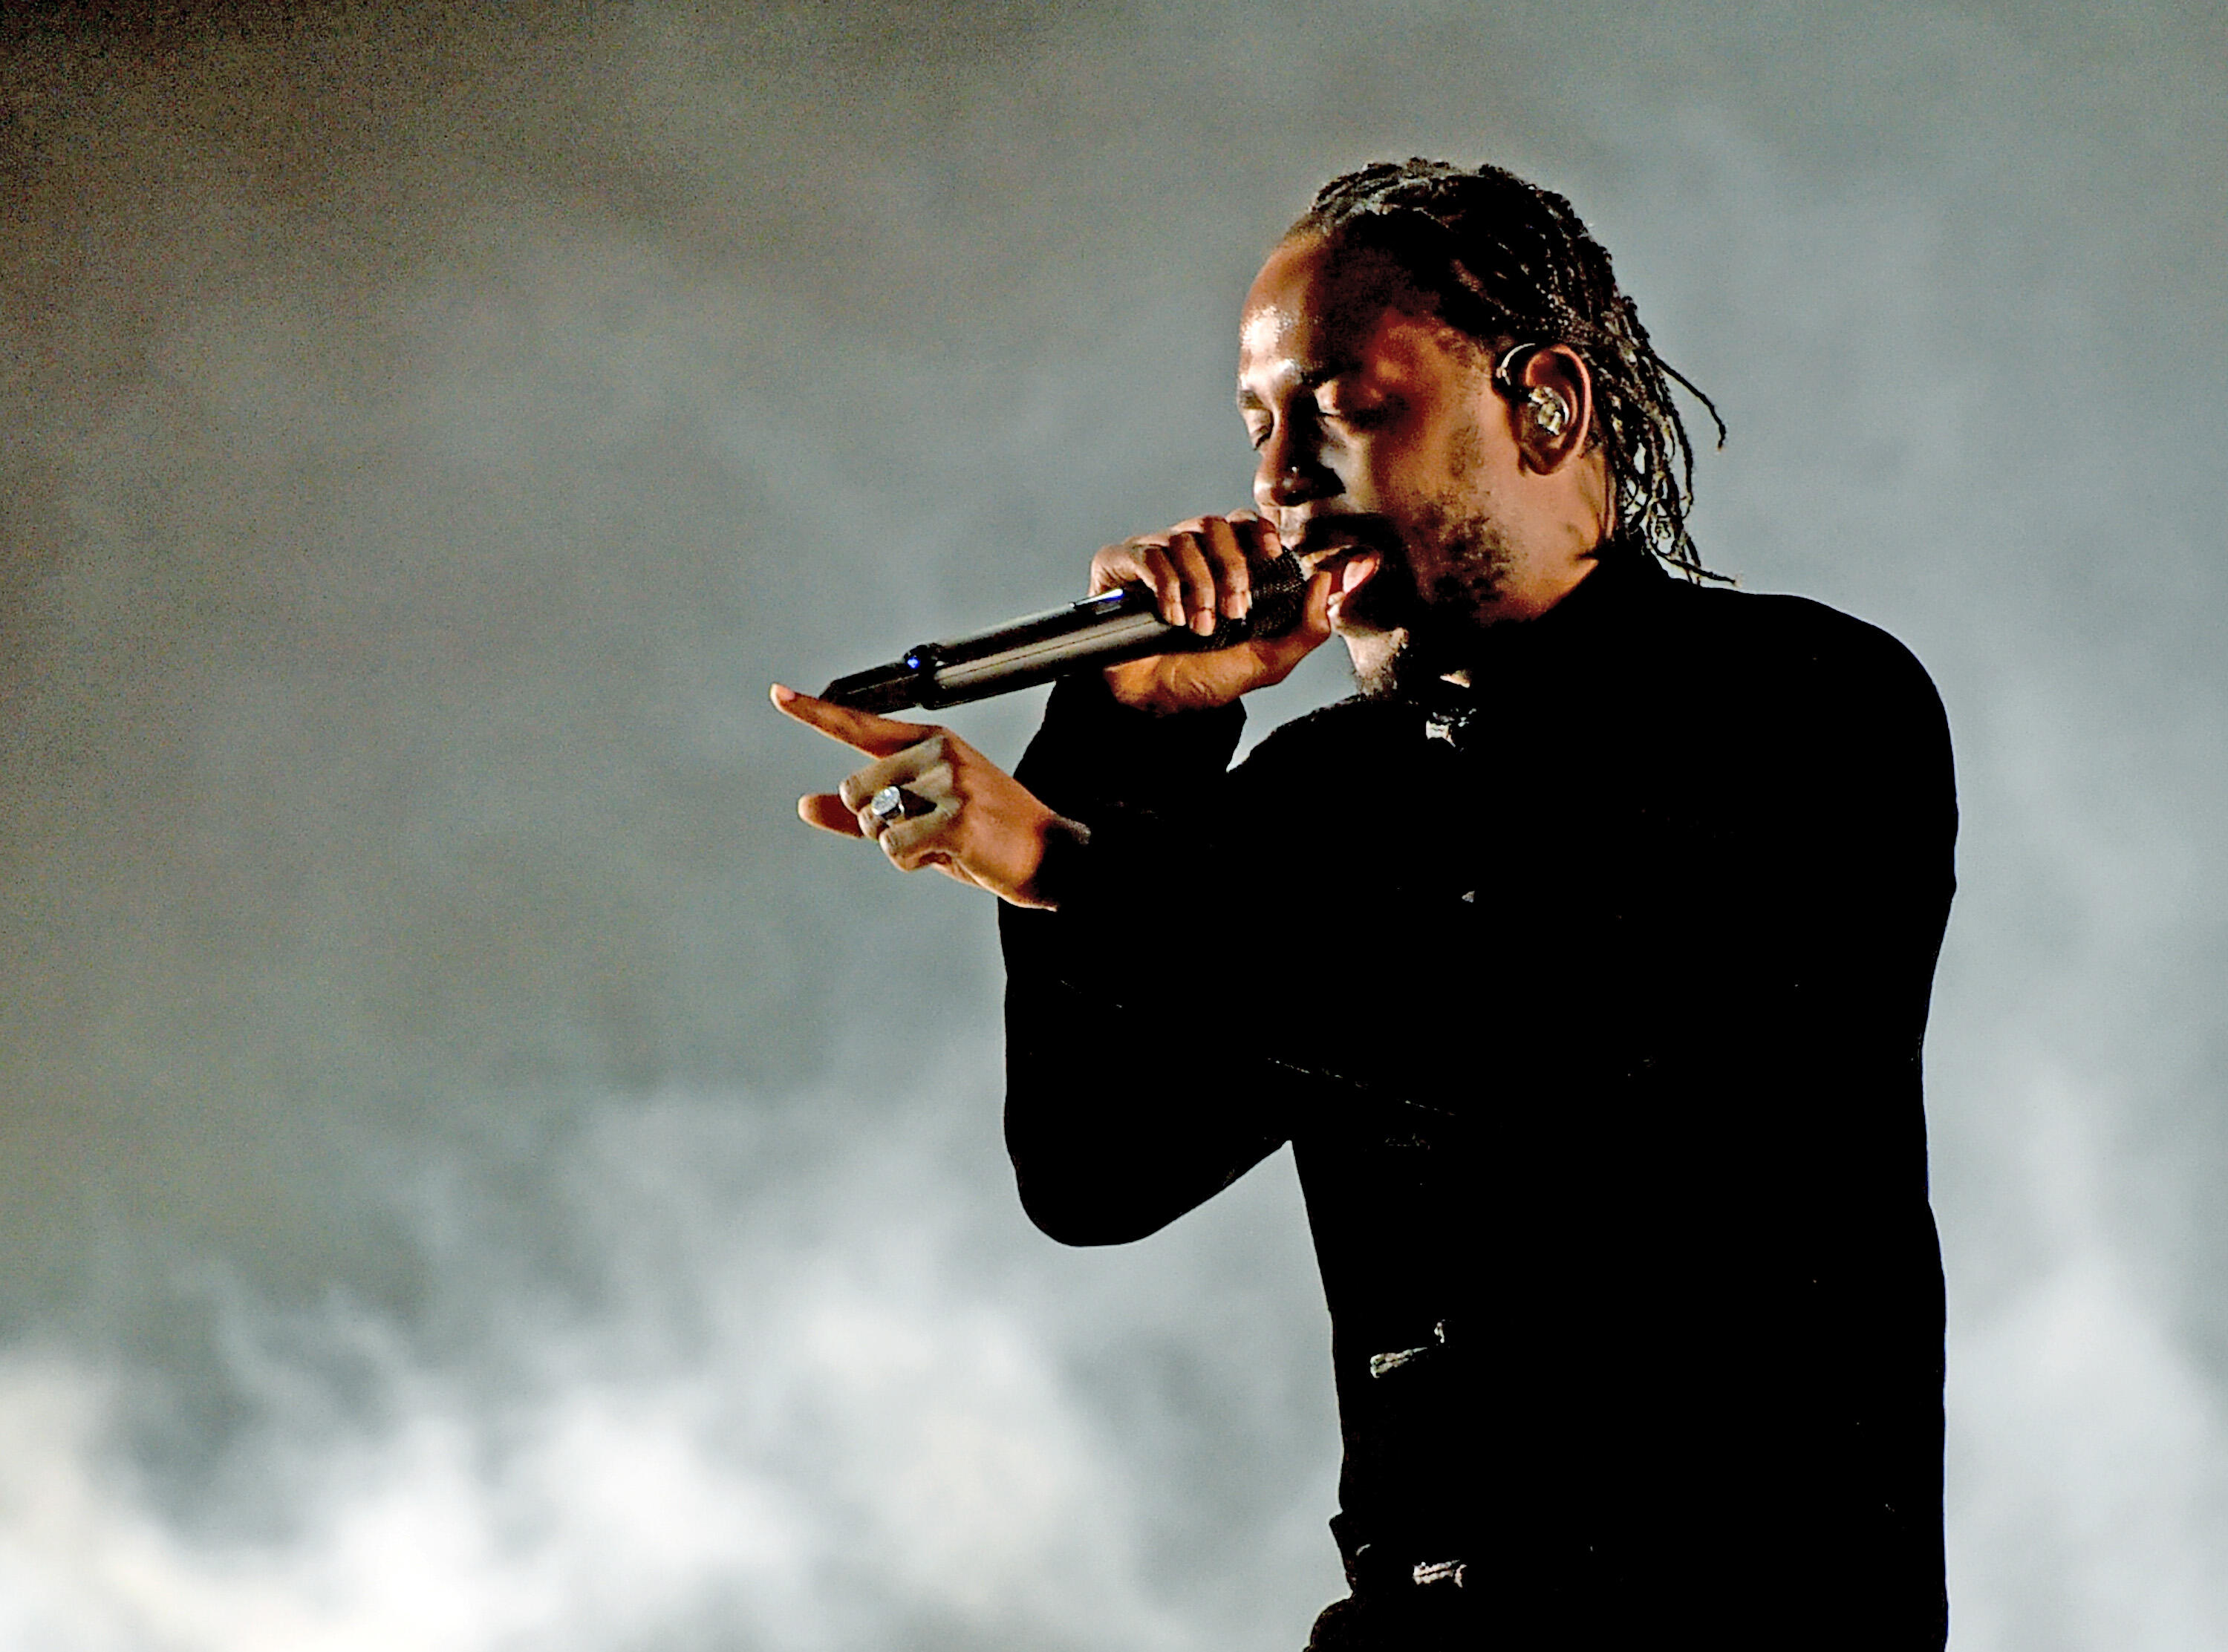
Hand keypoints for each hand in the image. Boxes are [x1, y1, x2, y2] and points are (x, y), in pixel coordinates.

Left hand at [772, 685, 1076, 907]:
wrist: (1050, 855)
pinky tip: (949, 856)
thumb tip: (803, 805)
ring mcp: (949, 783)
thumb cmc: (985, 836)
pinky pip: (894, 848)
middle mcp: (938, 752)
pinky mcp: (955, 818)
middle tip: (928, 832)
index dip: (814, 711)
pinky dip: (911, 862)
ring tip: (945, 844)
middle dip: (877, 824)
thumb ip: (860, 812)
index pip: (861, 724)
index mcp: (932, 742)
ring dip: (898, 847)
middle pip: (857, 790)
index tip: (777, 693)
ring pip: (874, 823)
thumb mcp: (921, 817)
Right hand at [1089, 512, 1375, 713]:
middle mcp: (1187, 554)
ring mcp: (1151, 557)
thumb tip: (1332, 580)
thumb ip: (1308, 627)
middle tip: (1234, 612)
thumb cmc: (1204, 679)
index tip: (1271, 553)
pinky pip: (1147, 554)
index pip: (1242, 523)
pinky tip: (1170, 617)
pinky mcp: (1118, 567)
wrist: (1152, 704)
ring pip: (1183, 540)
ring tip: (1199, 627)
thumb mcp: (1268, 661)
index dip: (1258, 530)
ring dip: (1199, 585)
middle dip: (1232, 568)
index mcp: (1221, 565)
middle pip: (1215, 525)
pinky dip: (1165, 585)